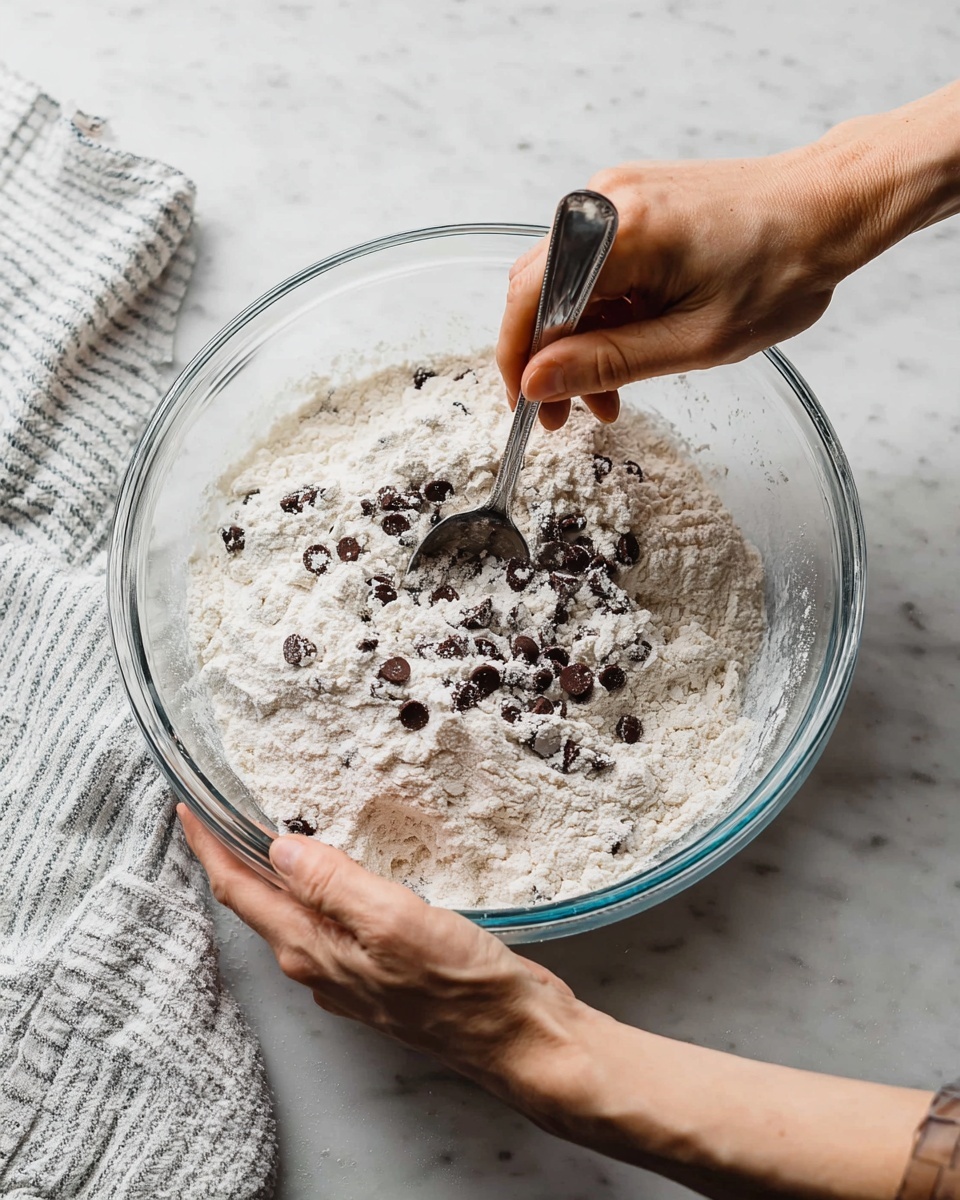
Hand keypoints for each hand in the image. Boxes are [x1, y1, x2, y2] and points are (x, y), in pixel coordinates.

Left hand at [177, 806, 575, 1093]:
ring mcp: (352, 968)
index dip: (207, 847)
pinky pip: (334, 916)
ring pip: (297, 908)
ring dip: (278, 867)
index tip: (185, 808)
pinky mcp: (383, 965)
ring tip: (273, 824)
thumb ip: (332, 884)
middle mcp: (322, 962)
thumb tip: (279, 847)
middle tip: (222, 807)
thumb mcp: (393, 921)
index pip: (239, 891)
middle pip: (260, 900)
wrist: (517, 1036)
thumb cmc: (462, 987)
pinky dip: (323, 882)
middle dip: (233, 854)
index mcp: (312, 949)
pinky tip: (342, 863)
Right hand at [497, 148, 847, 429]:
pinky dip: (601, 311)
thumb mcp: (694, 340)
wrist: (829, 207)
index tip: (528, 408)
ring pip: (566, 281)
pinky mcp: (634, 199)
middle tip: (566, 414)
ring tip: (610, 393)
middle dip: (546, 358)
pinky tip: (628, 346)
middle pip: (539, 289)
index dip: (518, 359)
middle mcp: (607, 200)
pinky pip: (593, 264)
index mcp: (622, 232)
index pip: (530, 297)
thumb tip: (537, 383)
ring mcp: (618, 194)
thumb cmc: (782, 270)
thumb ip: (608, 362)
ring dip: (577, 340)